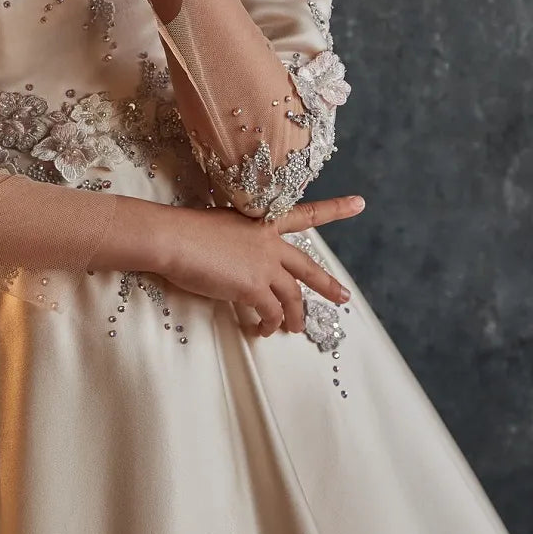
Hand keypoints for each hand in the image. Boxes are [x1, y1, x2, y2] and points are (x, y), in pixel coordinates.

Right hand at [159, 195, 363, 335]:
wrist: (173, 238)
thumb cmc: (186, 230)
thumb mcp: (221, 226)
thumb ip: (238, 242)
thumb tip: (237, 262)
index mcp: (263, 222)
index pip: (305, 214)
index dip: (334, 209)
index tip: (359, 203)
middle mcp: (269, 243)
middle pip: (307, 267)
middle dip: (328, 284)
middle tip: (344, 298)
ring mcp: (264, 265)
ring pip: (292, 297)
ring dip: (294, 316)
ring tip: (294, 329)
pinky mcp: (254, 287)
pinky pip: (271, 313)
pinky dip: (269, 325)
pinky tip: (262, 331)